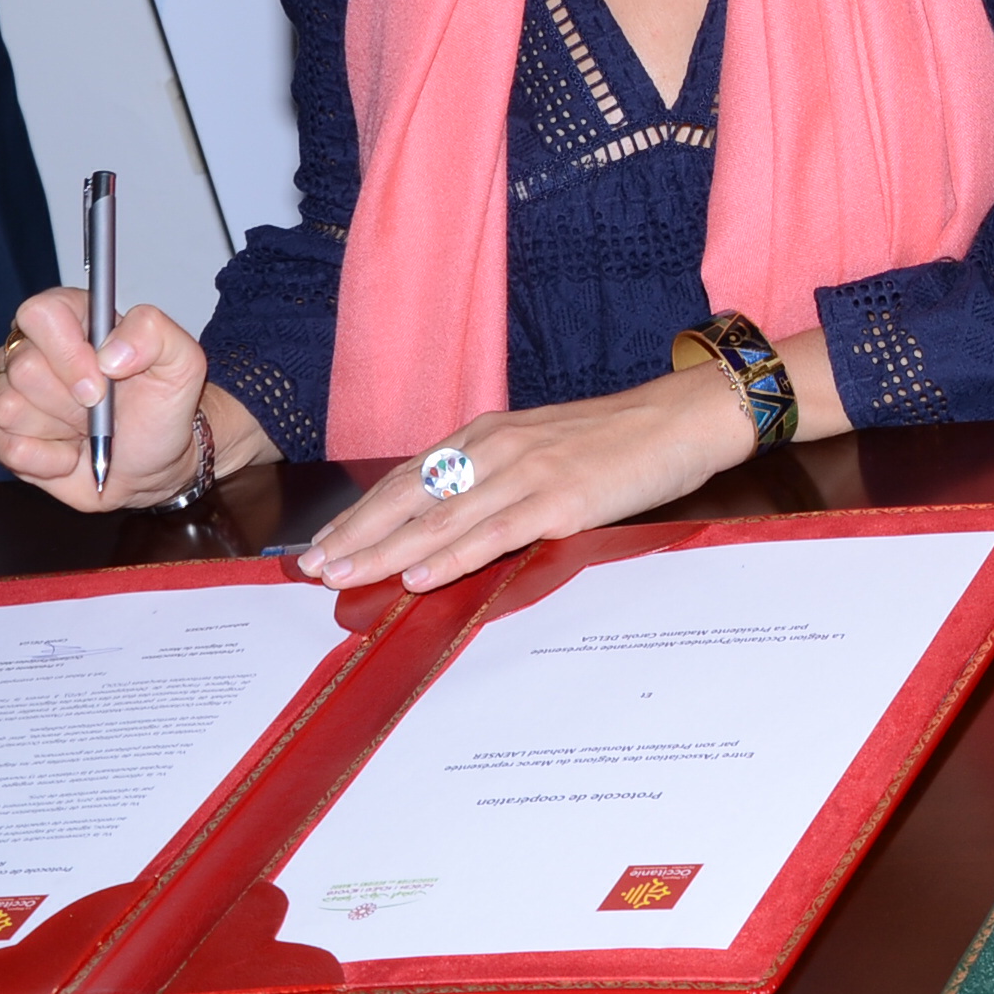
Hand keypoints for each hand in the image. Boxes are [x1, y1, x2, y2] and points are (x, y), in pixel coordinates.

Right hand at [0, 289, 211, 507]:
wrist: (151, 465)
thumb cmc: (160, 410)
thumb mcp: (182, 364)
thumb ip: (156, 336)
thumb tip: (110, 353)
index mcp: (73, 317)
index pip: (40, 313)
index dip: (67, 352)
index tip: (100, 384)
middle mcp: (31, 347)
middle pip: (23, 368)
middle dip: (71, 401)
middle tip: (99, 408)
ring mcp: (6, 389)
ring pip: (7, 408)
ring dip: (59, 429)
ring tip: (84, 428)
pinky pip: (5, 446)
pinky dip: (47, 459)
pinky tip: (68, 452)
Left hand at [292, 362, 756, 592]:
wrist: (684, 417)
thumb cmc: (623, 437)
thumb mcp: (547, 447)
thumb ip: (500, 476)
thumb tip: (455, 519)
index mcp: (490, 435)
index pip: (409, 477)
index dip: (361, 511)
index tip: (323, 540)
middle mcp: (497, 448)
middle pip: (409, 495)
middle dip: (355, 533)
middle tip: (309, 567)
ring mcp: (527, 472)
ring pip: (440, 519)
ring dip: (384, 551)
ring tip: (342, 576)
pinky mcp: (559, 499)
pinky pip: (492, 534)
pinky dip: (449, 557)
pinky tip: (417, 576)